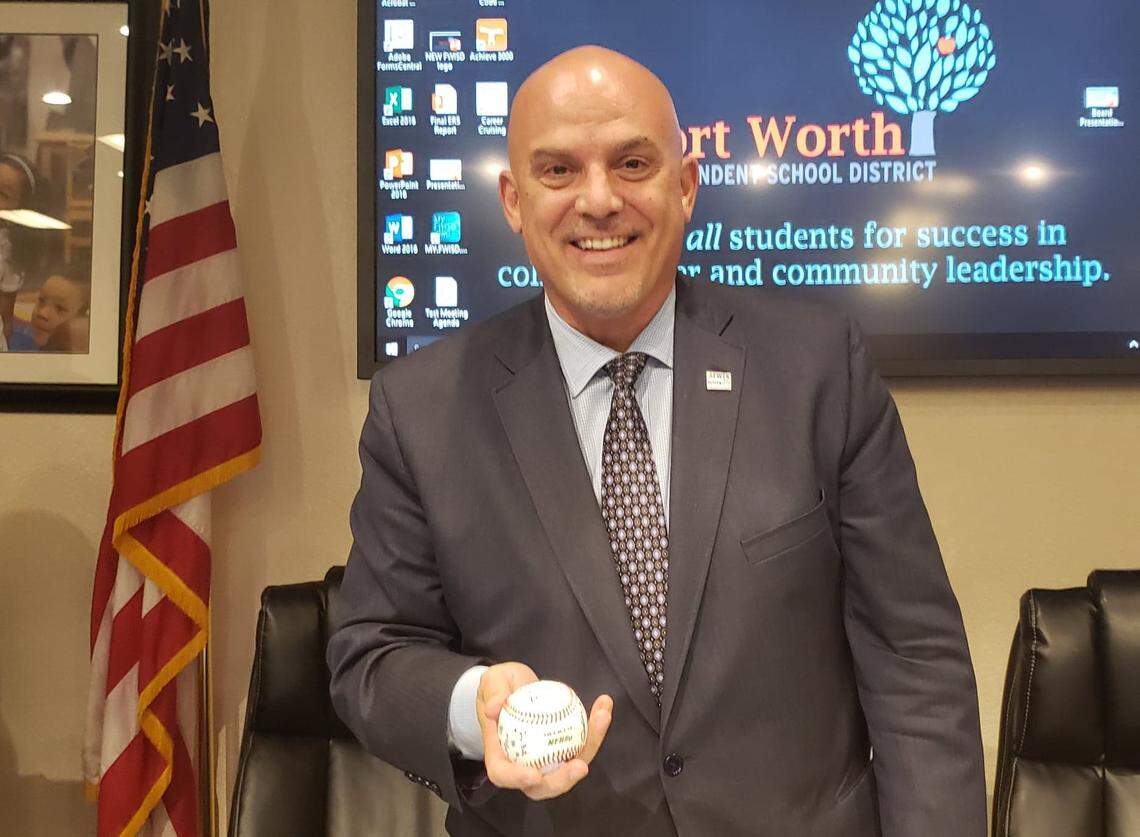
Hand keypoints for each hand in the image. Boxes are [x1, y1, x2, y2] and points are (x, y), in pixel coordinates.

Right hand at [476, 662, 612, 800]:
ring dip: (590, 745)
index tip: (533, 774)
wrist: (516, 684)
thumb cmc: (499, 687)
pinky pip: (582, 743)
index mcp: (500, 754)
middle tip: (579, 765)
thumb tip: (494, 708)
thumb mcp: (492, 681)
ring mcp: (547, 757)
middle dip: (564, 779)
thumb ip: (494, 692)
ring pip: (570, 765)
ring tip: (601, 717)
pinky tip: (603, 705)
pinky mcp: (564, 746)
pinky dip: (595, 727)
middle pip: (544, 784)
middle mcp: (525, 763)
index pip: (504, 774)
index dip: (518, 779)